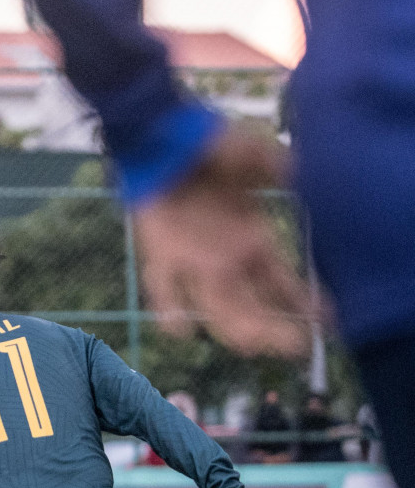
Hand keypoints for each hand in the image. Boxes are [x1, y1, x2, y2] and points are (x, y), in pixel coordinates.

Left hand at [133, 125, 311, 357]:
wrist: (164, 139)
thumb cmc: (210, 146)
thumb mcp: (255, 157)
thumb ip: (278, 168)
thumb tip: (301, 170)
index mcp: (253, 243)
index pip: (282, 283)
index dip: (304, 304)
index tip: (326, 322)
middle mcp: (225, 260)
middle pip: (252, 306)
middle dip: (274, 329)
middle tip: (295, 348)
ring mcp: (193, 261)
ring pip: (217, 306)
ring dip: (235, 327)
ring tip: (253, 344)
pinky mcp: (161, 253)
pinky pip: (162, 286)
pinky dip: (169, 309)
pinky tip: (181, 330)